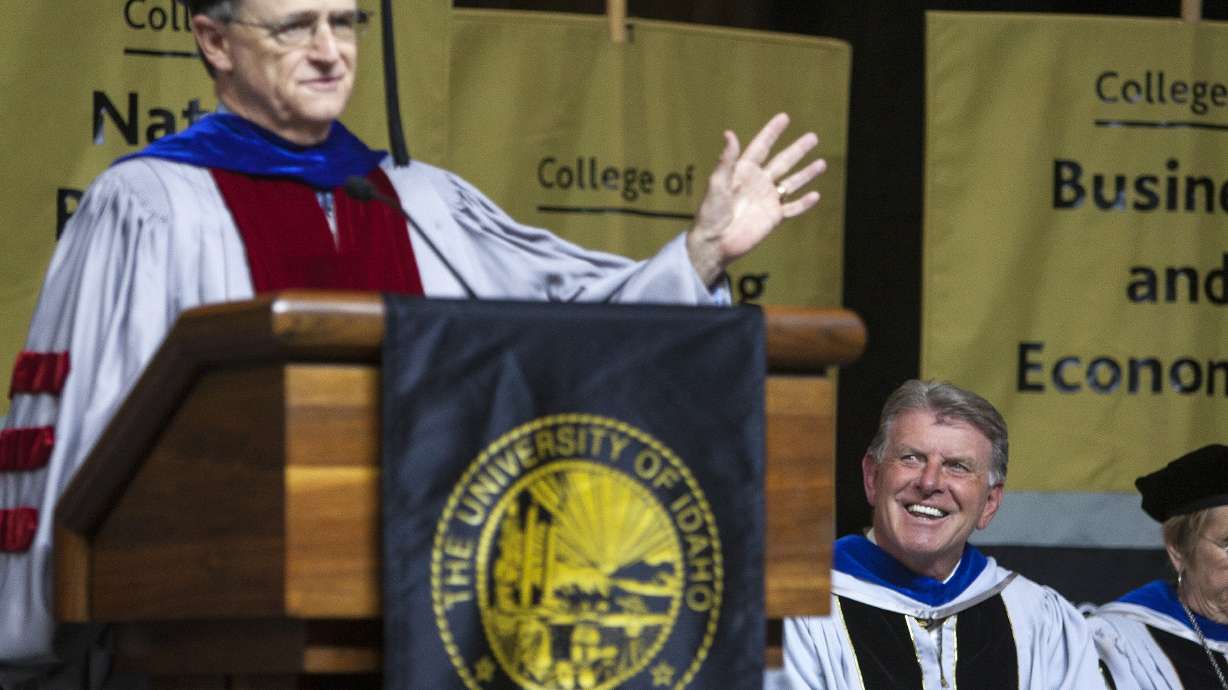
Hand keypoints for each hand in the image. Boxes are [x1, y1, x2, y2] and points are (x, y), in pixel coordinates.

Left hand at [686, 113, 825, 285]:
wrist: (715, 242)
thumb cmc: (711, 213)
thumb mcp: (717, 183)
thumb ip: (726, 160)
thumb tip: (729, 134)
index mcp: (744, 171)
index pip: (761, 147)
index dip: (772, 132)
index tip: (784, 117)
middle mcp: (758, 182)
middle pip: (783, 162)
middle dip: (798, 150)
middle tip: (813, 137)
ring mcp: (767, 199)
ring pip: (792, 183)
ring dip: (806, 174)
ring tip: (822, 163)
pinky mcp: (773, 217)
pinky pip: (792, 209)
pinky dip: (804, 203)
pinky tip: (815, 195)